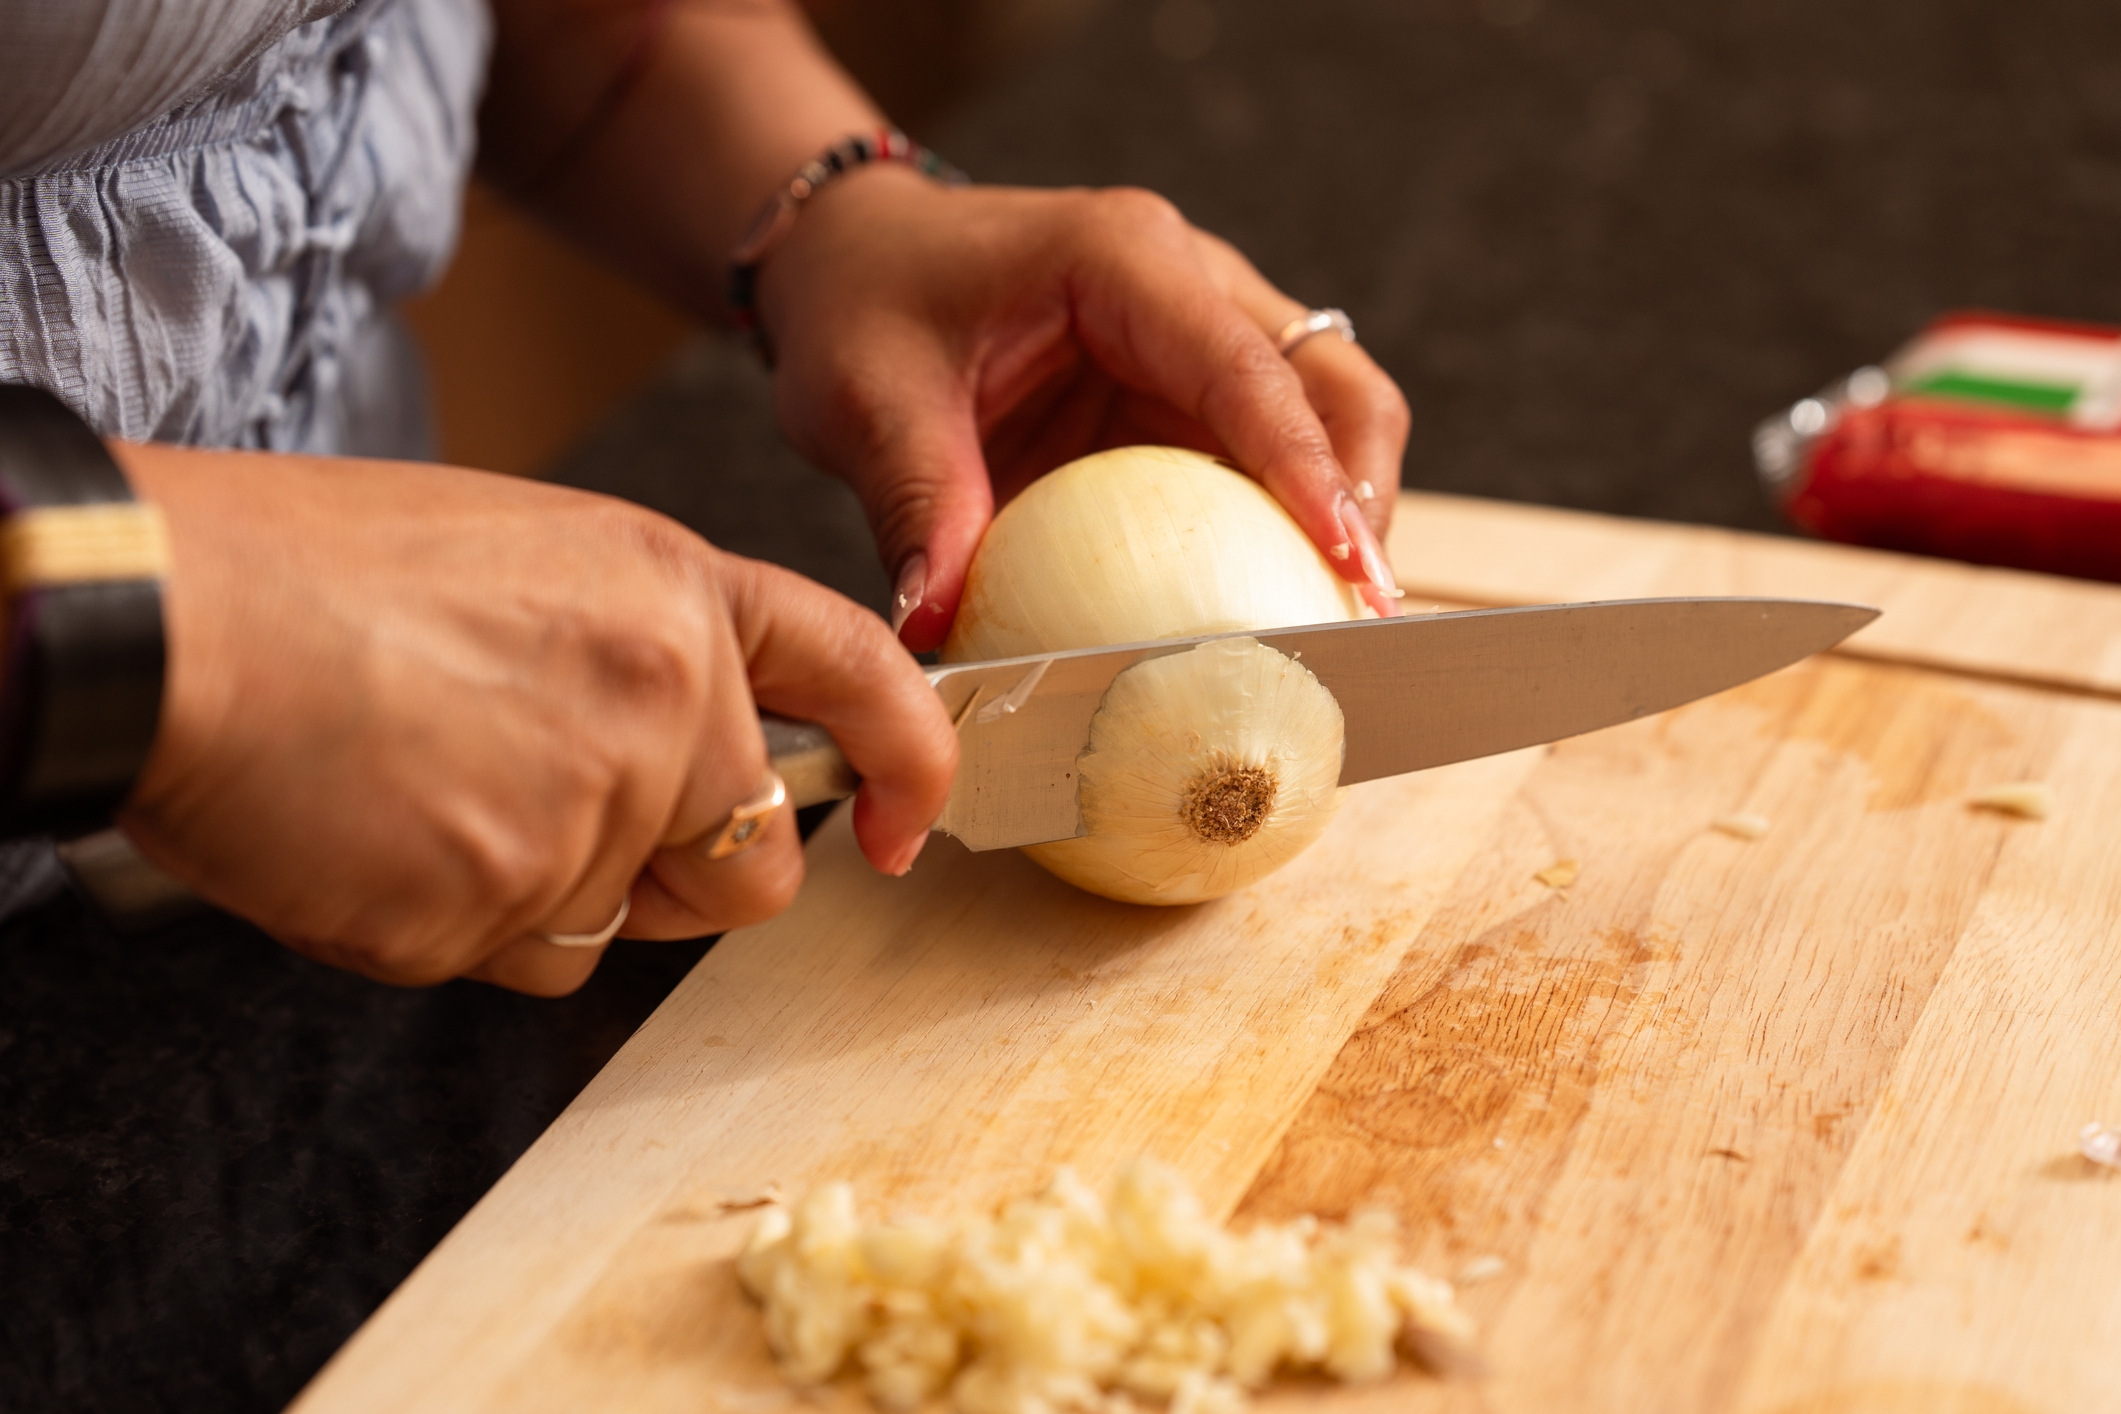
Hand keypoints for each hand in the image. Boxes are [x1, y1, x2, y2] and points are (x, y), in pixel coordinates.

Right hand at [109, 445, 955, 994]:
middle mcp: (664, 705)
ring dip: (544, 895)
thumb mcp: (528, 556)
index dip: (910, 759)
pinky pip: (514, 963)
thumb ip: (641, 655)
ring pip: (618, 928)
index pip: (860, 675)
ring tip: (427, 790)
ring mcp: (587, 814)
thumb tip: (684, 754)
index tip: (907, 822)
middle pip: (752, 866)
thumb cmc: (317, 573)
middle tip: (558, 816)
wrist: (168, 619)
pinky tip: (380, 836)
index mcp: (676, 595)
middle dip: (683, 876)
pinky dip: (453, 925)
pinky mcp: (495, 910)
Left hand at [757, 170, 1412, 650]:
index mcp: (1124, 259)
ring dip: (1343, 522)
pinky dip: (1284, 537)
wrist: (856, 262)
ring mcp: (1201, 343)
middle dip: (1365, 498)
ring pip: (1328, 424)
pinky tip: (1274, 614)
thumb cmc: (865, 301)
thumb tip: (935, 625)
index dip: (1307, 469)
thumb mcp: (869, 399)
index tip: (1345, 563)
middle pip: (1335, 385)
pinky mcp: (1188, 400)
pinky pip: (1265, 467)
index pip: (1247, 370)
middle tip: (1363, 616)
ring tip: (1341, 632)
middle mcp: (1190, 286)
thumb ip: (916, 505)